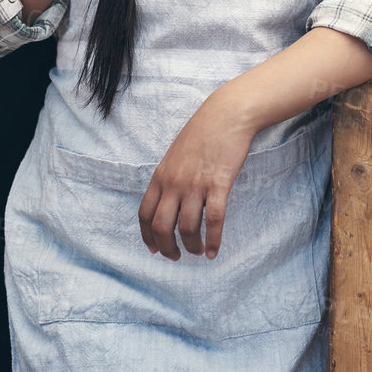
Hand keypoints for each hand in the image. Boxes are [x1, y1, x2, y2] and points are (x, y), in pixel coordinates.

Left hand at [139, 95, 257, 259]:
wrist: (226, 115)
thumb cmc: (202, 132)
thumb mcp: (175, 154)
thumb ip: (168, 177)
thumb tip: (167, 201)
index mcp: (160, 176)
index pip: (145, 215)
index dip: (148, 236)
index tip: (154, 249)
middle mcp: (174, 183)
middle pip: (162, 227)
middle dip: (167, 248)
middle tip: (175, 256)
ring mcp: (195, 184)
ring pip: (188, 228)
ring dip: (191, 246)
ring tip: (197, 252)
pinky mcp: (218, 184)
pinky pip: (214, 220)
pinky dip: (213, 240)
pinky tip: (213, 250)